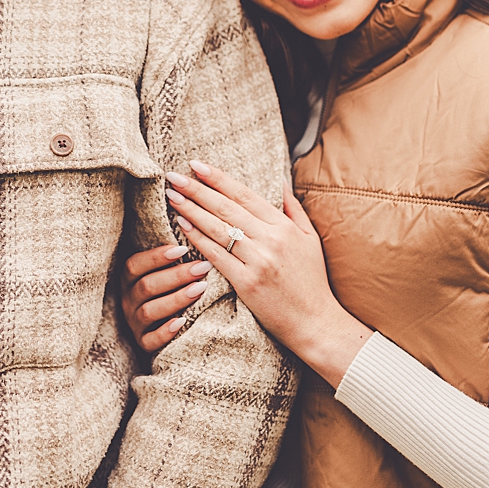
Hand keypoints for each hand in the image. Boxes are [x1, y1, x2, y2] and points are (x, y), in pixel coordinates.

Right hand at [120, 242, 206, 352]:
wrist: (161, 327)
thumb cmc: (168, 290)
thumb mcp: (161, 272)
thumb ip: (171, 257)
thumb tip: (189, 226)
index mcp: (128, 279)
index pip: (134, 265)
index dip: (156, 257)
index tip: (182, 249)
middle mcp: (127, 300)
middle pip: (146, 286)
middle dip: (176, 276)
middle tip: (202, 267)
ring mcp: (134, 322)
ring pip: (149, 311)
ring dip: (175, 299)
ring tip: (200, 289)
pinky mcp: (143, 343)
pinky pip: (150, 340)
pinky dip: (165, 331)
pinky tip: (182, 322)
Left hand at [165, 160, 370, 386]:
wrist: (316, 322)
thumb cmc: (311, 281)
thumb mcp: (309, 239)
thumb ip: (293, 209)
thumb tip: (279, 181)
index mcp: (284, 227)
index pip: (244, 194)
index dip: (218, 178)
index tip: (196, 165)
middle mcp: (270, 240)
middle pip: (226, 207)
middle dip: (196, 189)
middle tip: (174, 176)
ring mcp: (258, 261)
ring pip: (217, 228)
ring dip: (191, 210)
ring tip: (172, 196)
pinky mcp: (246, 282)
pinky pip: (215, 255)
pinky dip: (197, 238)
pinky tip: (181, 225)